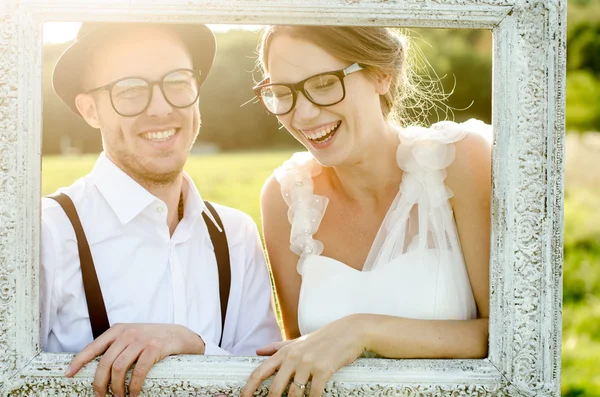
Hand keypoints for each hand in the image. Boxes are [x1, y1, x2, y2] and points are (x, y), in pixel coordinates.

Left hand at [65, 323, 204, 396]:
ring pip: (118, 368)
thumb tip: (97, 368)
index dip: (79, 361)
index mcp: (118, 330)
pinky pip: (138, 371)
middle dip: (99, 383)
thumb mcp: (132, 337)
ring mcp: (141, 340)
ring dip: (116, 388)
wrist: (178, 335)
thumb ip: (116, 346)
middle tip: (100, 396)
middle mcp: (127, 333)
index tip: (68, 374)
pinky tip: (133, 393)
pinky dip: (133, 386)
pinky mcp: (154, 348)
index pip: (93, 347)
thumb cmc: (151, 339)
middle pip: (105, 362)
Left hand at [242, 315, 367, 396]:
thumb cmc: (323, 338)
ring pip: (293, 394)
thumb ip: (277, 347)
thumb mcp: (298, 341)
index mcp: (285, 351)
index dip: (249, 387)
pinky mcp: (324, 369)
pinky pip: (313, 393)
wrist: (350, 331)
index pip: (260, 371)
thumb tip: (258, 351)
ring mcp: (308, 363)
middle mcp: (293, 357)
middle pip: (275, 388)